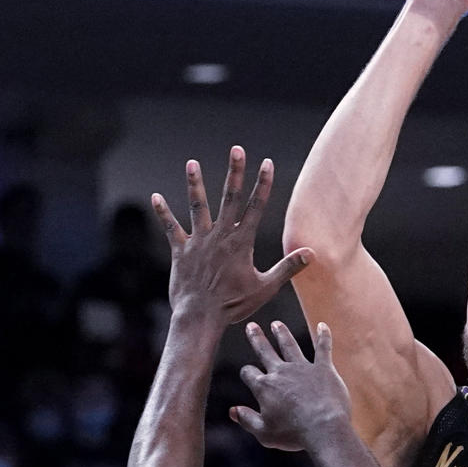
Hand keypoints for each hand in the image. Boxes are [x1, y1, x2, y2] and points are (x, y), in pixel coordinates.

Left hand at [151, 147, 311, 328]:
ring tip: (192, 163)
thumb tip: (311, 254)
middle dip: (235, 172)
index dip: (263, 183)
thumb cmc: (234, 305)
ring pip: (197, 206)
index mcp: (241, 242)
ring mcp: (199, 241)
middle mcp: (220, 235)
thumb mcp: (266, 287)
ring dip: (195, 184)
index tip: (267, 162)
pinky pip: (170, 228)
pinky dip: (163, 213)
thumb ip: (288, 268)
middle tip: (237, 149)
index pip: (256, 206)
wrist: (200, 317)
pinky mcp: (180, 251)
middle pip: (230, 197)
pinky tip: (156, 197)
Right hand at [231, 320, 349, 451]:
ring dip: (282, 333)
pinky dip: (323, 336)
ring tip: (276, 324)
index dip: (246, 373)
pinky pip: (323, 348)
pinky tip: (322, 325)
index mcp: (264, 387)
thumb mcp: (264, 433)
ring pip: (289, 345)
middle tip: (251, 325)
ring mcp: (303, 368)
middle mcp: (281, 372)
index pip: (249, 373)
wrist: (324, 428)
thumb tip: (232, 411)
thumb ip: (247, 420)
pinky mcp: (324, 369)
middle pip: (265, 351)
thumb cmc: (294, 434)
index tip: (247, 373)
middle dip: (257, 338)